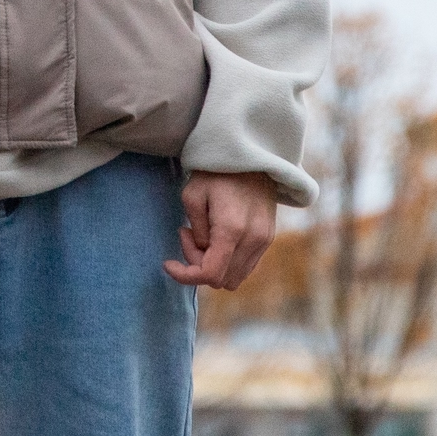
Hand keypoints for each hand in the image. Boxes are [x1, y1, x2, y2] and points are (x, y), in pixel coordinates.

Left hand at [164, 169, 276, 289]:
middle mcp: (253, 240)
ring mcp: (264, 240)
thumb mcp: (192, 196)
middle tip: (188, 234)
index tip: (168, 263)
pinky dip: (228, 261)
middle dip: (198, 266)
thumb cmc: (216, 172)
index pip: (209, 274)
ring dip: (215, 265)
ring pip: (235, 278)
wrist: (251, 155)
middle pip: (221, 280)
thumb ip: (195, 232)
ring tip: (203, 235)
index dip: (185, 275)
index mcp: (231, 229)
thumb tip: (201, 252)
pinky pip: (246, 266)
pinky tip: (219, 237)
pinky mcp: (268, 237)